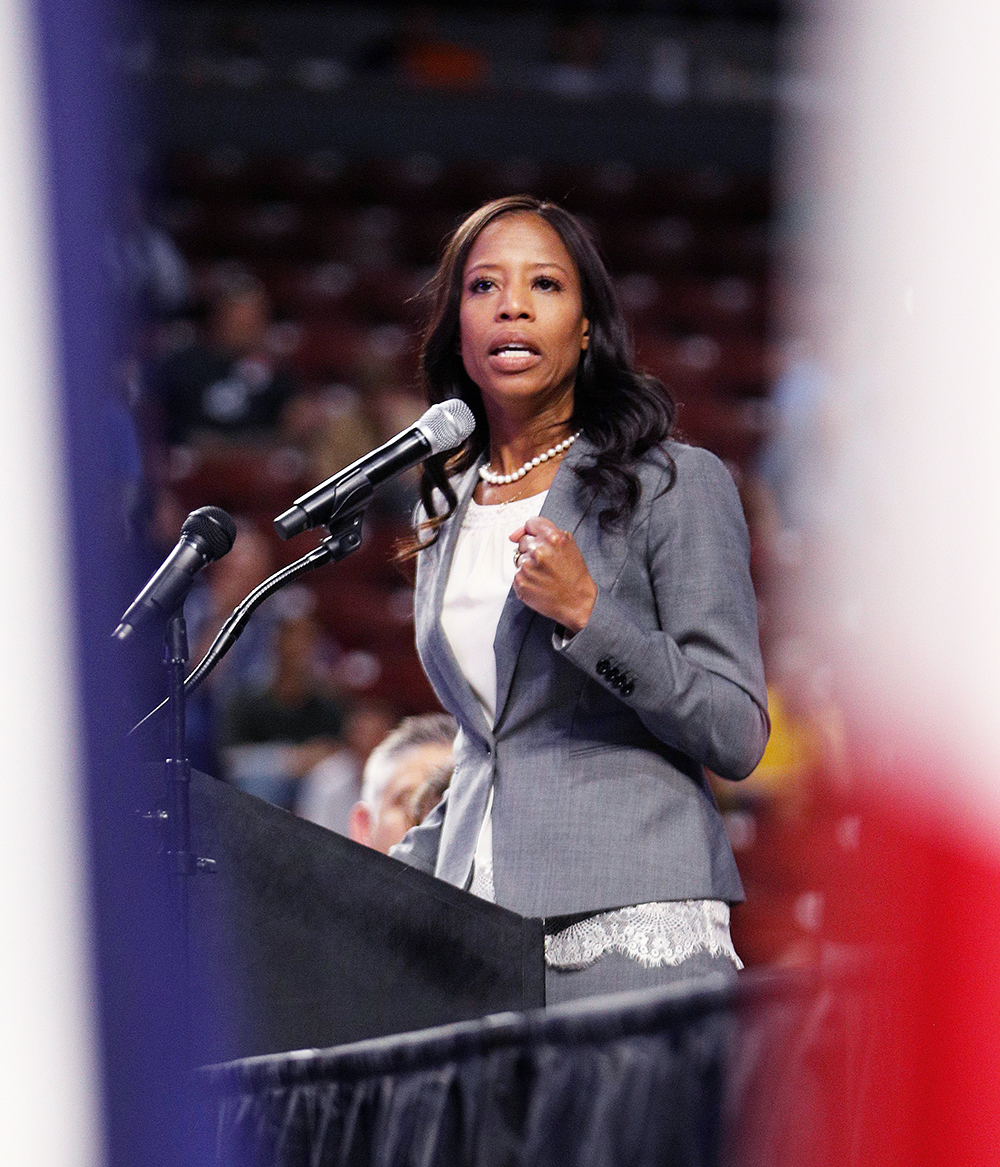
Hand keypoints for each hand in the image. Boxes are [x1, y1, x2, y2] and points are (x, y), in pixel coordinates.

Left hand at [509, 516, 596, 633]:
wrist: (577, 602)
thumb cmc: (574, 575)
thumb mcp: (568, 545)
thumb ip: (545, 531)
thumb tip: (515, 534)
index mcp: (552, 538)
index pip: (531, 523)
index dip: (533, 531)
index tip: (537, 539)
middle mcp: (539, 550)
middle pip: (523, 541)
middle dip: (532, 549)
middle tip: (546, 562)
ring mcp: (527, 566)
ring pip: (519, 558)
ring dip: (529, 565)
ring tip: (544, 574)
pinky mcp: (520, 581)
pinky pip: (517, 573)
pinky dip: (526, 578)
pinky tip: (539, 583)